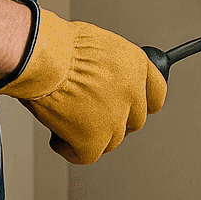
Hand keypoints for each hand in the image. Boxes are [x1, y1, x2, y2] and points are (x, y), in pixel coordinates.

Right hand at [0, 8, 165, 164]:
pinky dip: (70, 148)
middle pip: (134, 121)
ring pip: (111, 140)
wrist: (43, 56)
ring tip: (68, 118)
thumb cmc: (60, 44)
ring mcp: (114, 120)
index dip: (140, 102)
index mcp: (136, 66)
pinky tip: (58, 135)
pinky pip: (86, 155)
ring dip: (92, 133)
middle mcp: (132, 93)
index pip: (156, 94)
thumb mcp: (98, 44)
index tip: (130, 105)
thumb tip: (106, 80)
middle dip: (113, 119)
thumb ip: (112, 67)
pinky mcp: (93, 141)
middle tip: (90, 112)